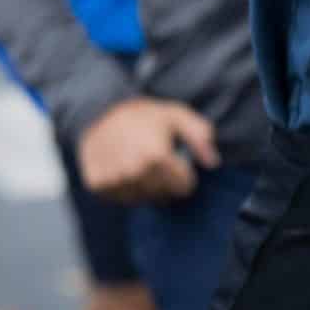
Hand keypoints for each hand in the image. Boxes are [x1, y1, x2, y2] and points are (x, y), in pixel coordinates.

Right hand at [78, 98, 218, 202]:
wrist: (98, 111)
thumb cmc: (142, 114)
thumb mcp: (176, 115)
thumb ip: (199, 136)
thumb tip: (212, 162)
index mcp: (157, 156)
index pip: (183, 187)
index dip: (184, 176)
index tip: (178, 165)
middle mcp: (134, 171)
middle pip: (163, 195)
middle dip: (166, 183)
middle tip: (158, 164)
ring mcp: (114, 179)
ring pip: (142, 199)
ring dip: (146, 188)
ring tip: (140, 165)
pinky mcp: (97, 184)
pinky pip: (120, 198)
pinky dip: (125, 189)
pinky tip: (124, 170)